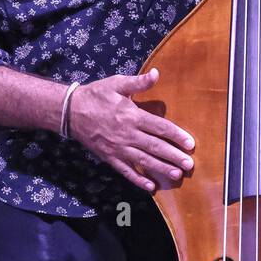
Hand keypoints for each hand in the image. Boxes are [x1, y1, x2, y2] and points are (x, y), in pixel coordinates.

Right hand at [67, 68, 195, 192]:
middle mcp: (127, 134)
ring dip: (161, 168)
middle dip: (173, 156)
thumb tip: (157, 73)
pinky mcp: (110, 157)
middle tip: (189, 164)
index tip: (190, 143)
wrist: (70, 111)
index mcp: (131, 115)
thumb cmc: (96, 95)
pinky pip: (126, 171)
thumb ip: (138, 82)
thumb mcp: (116, 83)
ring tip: (176, 175)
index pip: (159, 127)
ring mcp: (118, 148)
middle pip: (155, 147)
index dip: (176, 135)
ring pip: (143, 161)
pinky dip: (138, 180)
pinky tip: (151, 187)